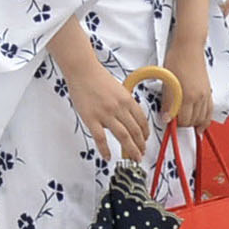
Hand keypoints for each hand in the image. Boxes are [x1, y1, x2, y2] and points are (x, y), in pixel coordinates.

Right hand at [62, 49, 151, 165]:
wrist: (82, 71)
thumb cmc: (98, 78)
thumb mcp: (118, 89)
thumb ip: (124, 104)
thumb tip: (127, 119)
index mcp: (127, 100)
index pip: (142, 121)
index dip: (145, 133)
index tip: (145, 140)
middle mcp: (119, 108)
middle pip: (135, 131)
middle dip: (140, 145)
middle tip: (141, 154)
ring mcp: (105, 114)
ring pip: (123, 137)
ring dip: (131, 150)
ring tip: (133, 158)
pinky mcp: (91, 119)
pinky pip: (101, 139)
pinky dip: (105, 150)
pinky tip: (108, 157)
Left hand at [163, 34, 216, 129]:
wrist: (189, 48)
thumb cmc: (176, 60)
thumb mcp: (167, 82)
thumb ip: (168, 103)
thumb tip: (166, 117)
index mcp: (187, 95)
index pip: (182, 120)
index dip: (174, 123)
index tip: (168, 120)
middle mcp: (198, 97)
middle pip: (192, 121)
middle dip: (183, 123)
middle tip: (174, 119)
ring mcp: (205, 95)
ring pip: (202, 118)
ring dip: (193, 122)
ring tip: (185, 121)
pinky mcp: (208, 92)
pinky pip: (210, 111)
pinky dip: (205, 120)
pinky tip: (201, 125)